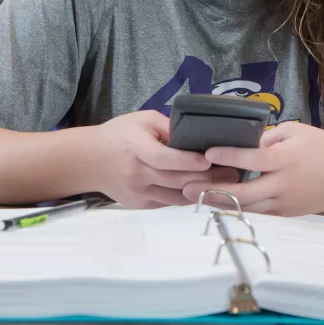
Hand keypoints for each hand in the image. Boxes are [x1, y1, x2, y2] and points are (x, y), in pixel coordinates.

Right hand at [91, 111, 238, 208]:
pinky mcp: (141, 205)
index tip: (210, 159)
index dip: (188, 160)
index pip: (164, 158)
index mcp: (136, 148)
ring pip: (176, 196)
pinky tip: (206, 191)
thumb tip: (196, 137)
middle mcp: (137, 173)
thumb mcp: (142, 120)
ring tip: (227, 183)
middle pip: (176, 180)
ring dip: (203, 191)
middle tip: (233, 173)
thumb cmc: (119, 134)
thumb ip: (168, 127)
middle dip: (207, 178)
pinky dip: (188, 197)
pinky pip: (169, 202)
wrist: (90, 160)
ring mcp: (139, 193)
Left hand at [181, 122, 323, 216]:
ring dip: (219, 205)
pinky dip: (237, 211)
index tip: (206, 152)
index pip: (253, 158)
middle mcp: (283, 185)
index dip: (229, 155)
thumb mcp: (298, 131)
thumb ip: (269, 137)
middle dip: (211, 192)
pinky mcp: (285, 215)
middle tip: (185, 188)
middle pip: (243, 193)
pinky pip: (257, 215)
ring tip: (192, 200)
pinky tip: (216, 206)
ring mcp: (284, 204)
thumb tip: (243, 142)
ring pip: (246, 209)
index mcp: (286, 159)